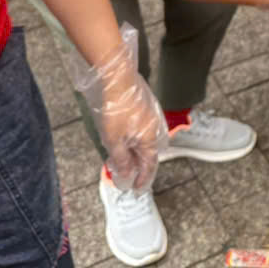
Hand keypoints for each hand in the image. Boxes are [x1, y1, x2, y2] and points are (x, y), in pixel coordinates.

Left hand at [69, 29, 166, 193]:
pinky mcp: (145, 107)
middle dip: (141, 167)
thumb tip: (127, 176)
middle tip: (131, 176)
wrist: (119, 79)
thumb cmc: (116, 109)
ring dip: (137, 152)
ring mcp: (151, 117)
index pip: (149, 165)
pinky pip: (143, 129)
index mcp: (149, 140)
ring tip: (126, 159)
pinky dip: (136, 139)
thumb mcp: (114, 140)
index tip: (136, 188)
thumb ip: (121, 160)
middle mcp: (154, 129)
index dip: (142, 179)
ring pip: (146, 140)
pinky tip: (127, 137)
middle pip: (149, 153)